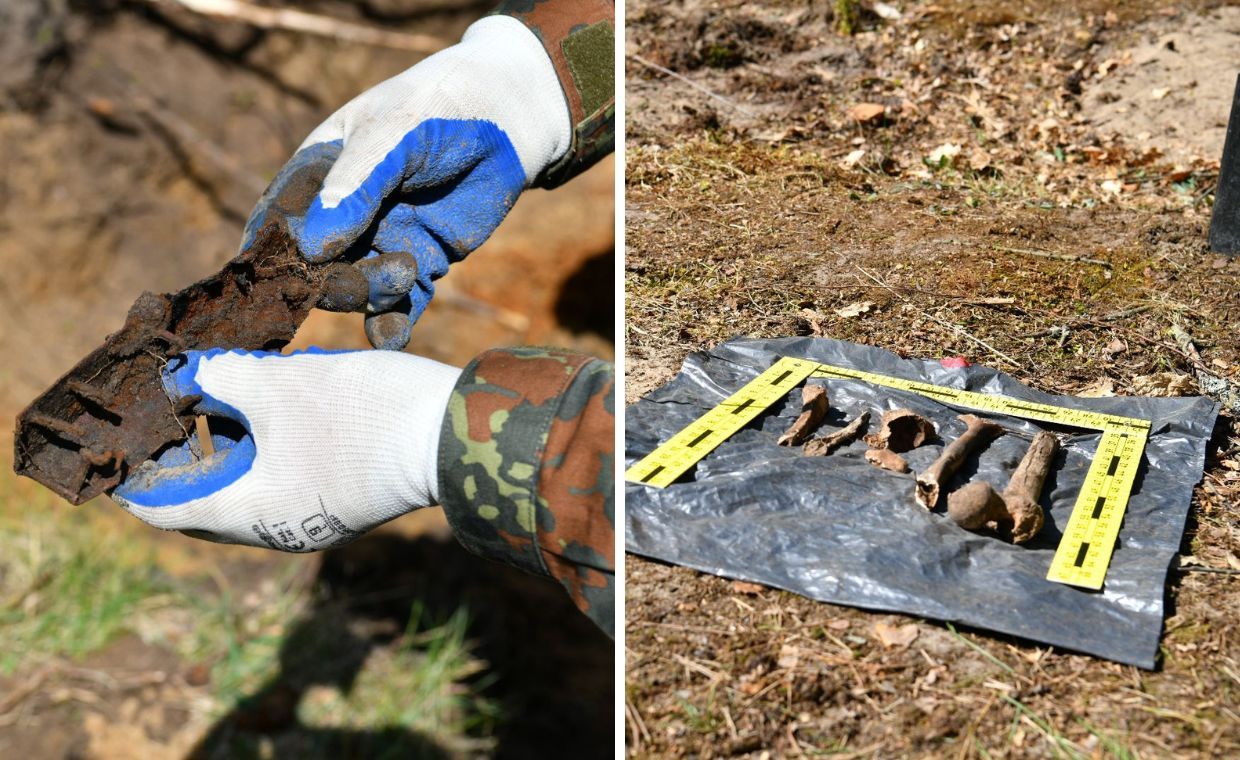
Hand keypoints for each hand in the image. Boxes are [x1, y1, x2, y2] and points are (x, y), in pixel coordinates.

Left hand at [110, 349, 460, 550]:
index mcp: (251, 513)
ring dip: (230, 434)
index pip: (164, 509)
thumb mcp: (281, 386)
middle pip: (205, 494)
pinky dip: (266, 438)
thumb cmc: (364, 416)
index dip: (133, 471)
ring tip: (224, 381)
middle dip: (184, 443)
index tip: (119, 432)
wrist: (457, 435)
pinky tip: (273, 393)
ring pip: (247, 478)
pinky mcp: (340, 495)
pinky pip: (282, 472)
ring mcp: (312, 515)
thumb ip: (220, 378)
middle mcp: (276, 526)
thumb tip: (183, 373)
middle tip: (170, 393)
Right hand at [242, 15, 570, 349]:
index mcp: (316, 175)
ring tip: (409, 272)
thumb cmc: (440, 110)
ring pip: (355, 289)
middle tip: (382, 272)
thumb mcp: (393, 136)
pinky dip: (392, 323)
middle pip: (314, 270)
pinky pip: (397, 305)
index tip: (284, 282)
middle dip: (336, 282)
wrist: (510, 121)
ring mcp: (380, 241)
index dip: (274, 258)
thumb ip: (355, 188)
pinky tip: (394, 336)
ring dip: (371, 295)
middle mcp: (342, 215)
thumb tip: (308, 248)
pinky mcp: (420, 263)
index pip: (277, 226)